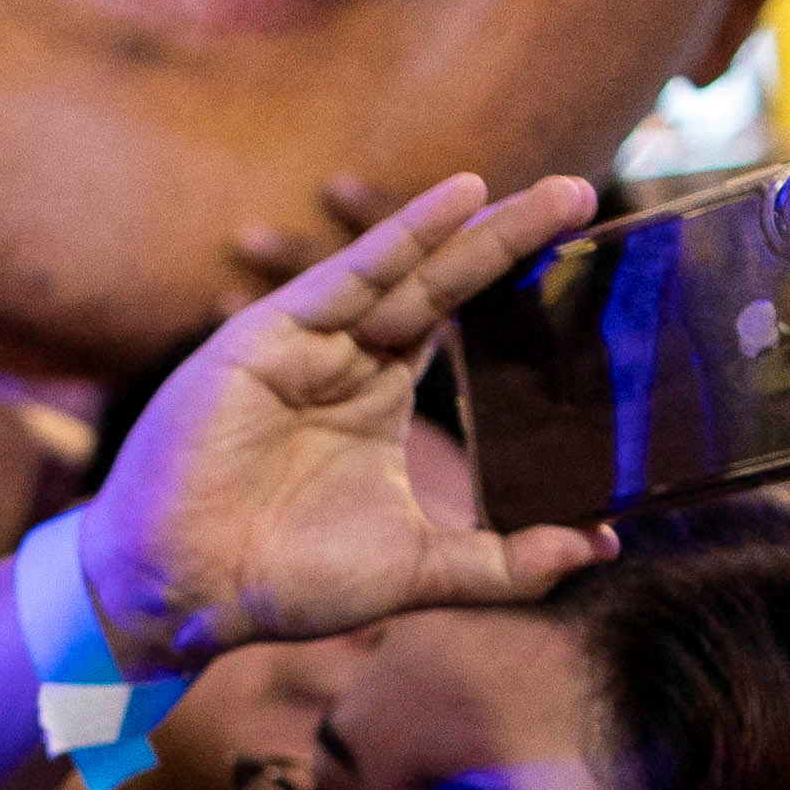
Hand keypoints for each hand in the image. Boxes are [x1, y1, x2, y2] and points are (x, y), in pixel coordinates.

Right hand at [69, 170, 613, 680]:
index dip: (514, 291)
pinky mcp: (266, 337)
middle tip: (582, 194)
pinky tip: (462, 198)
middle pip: (442, 286)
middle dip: (512, 240)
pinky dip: (404, 237)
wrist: (188, 595)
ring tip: (554, 194)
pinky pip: (346, 276)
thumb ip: (505, 560)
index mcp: (377, 399)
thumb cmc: (285, 583)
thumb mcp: (418, 569)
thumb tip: (601, 545)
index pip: (459, 326)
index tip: (583, 259)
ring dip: (476, 229)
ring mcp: (307, 344)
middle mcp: (346, 360)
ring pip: (405, 272)